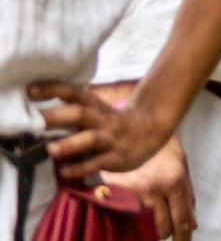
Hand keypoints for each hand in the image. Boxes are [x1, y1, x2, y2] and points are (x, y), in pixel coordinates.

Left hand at [28, 82, 174, 181]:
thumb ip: (72, 112)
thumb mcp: (97, 111)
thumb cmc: (112, 123)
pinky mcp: (117, 157)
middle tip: (34, 121)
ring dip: (70, 144)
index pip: (74, 93)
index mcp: (96, 106)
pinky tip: (65, 172)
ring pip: (90, 138)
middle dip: (57, 117)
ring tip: (50, 149)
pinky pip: (98, 162)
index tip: (29, 89)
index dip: (53, 89)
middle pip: (80, 114)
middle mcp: (102, 119)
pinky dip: (81, 168)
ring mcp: (111, 138)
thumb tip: (34, 116)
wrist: (150, 130)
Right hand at [101, 135, 193, 238]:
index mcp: (176, 181)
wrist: (132, 131)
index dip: (185, 235)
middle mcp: (157, 190)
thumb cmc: (160, 145)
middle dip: (168, 234)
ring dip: (152, 228)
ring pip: (146, 224)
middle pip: (164, 227)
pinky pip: (129, 214)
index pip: (183, 218)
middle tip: (171, 237)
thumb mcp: (181, 162)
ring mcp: (136, 192)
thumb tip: (192, 216)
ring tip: (157, 229)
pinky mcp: (117, 193)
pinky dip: (134, 218)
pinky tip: (137, 218)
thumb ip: (186, 190)